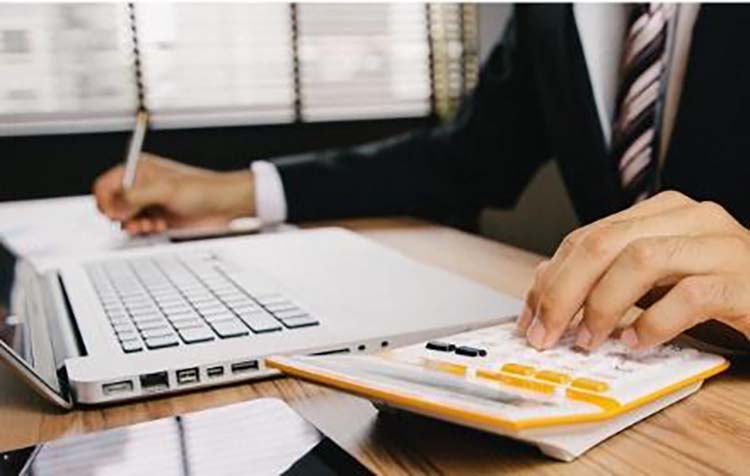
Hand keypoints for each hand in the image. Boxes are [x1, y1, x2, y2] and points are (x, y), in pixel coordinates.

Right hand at [93, 153, 254, 234]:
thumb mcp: (165, 190)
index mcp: (138, 170)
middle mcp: (139, 186)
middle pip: (111, 204)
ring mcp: (147, 203)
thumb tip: (115, 207)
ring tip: (150, 224)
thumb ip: (135, 197)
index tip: (116, 213)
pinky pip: (137, 228)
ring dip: (133, 225)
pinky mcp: (155, 218)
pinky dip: (144, 231)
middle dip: (121, 216)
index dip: (105, 201)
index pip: (105, 185)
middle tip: (135, 220)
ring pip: (123, 219)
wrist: (221, 205)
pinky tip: (159, 227)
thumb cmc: (200, 189)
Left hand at [517, 191, 749, 350]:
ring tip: (589, 340)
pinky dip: (655, 322)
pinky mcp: (745, 281)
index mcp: (662, 212)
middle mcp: (690, 218)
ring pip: (640, 260)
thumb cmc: (722, 288)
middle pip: (605, 243)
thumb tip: (546, 285)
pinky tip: (638, 342)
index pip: (588, 236)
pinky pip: (690, 296)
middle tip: (546, 332)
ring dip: (602, 305)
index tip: (530, 315)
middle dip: (564, 291)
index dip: (551, 277)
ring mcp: (720, 245)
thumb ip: (608, 275)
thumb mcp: (657, 278)